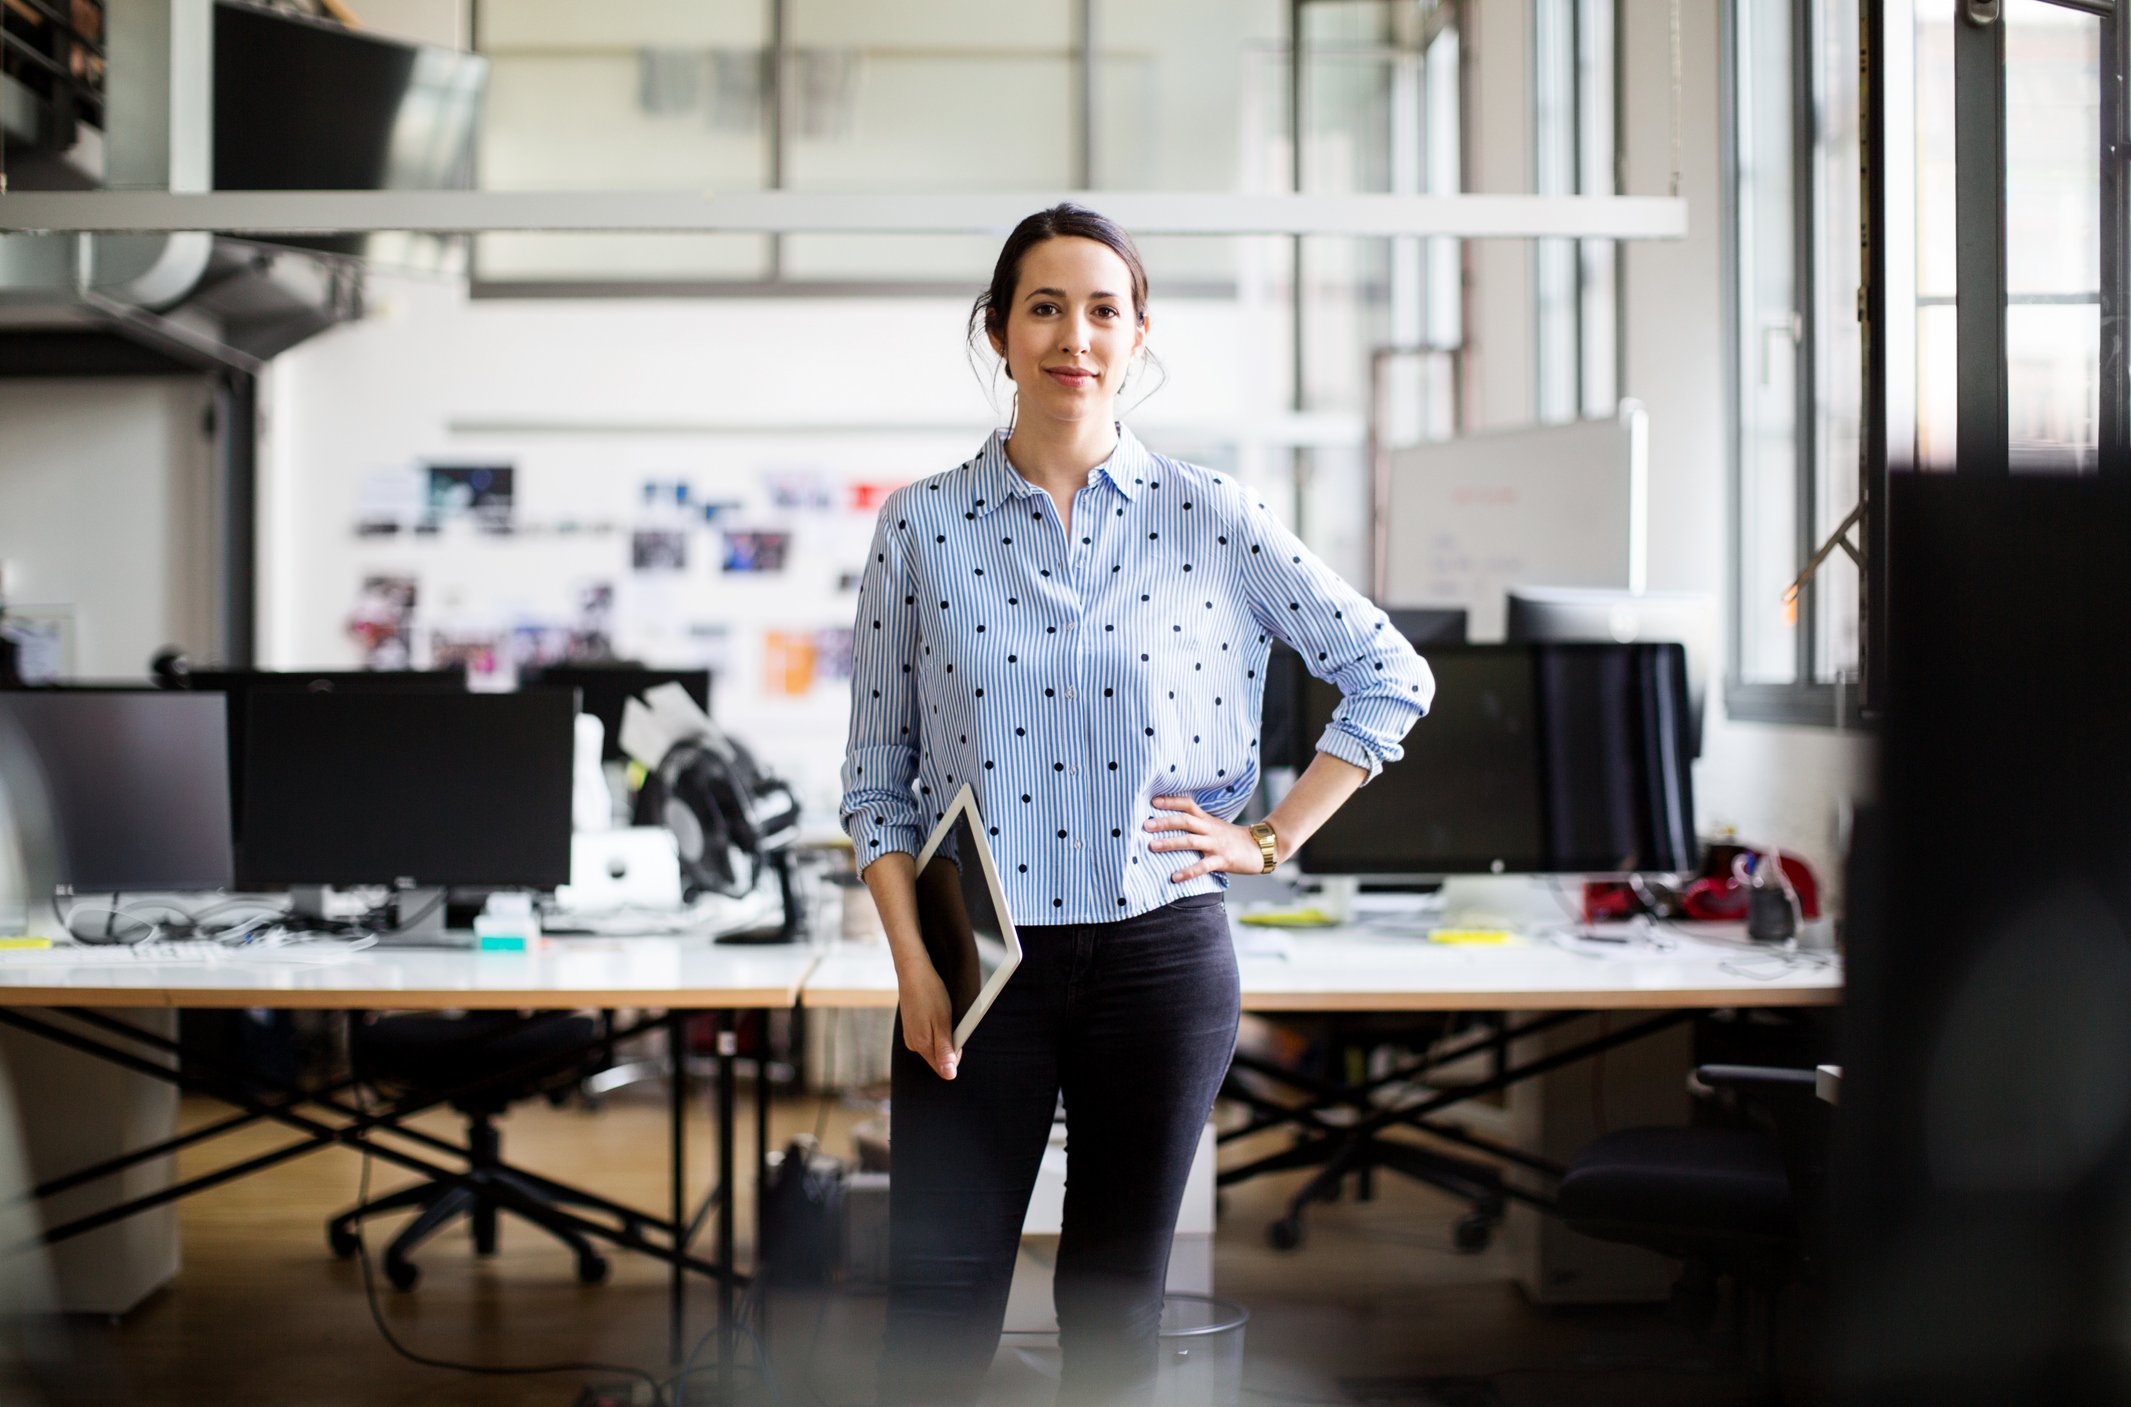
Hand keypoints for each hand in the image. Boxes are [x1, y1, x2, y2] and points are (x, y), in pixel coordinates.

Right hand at [898, 964, 959, 1079]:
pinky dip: (934, 1028)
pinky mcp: (910, 1028)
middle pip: (938, 1056)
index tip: (957, 1032)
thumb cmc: (930, 994)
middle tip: (949, 1020)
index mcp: (921, 1045)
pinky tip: (933, 1012)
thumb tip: (950, 1076)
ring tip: (940, 1014)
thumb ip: (945, 1050)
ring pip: (933, 1045)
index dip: (955, 1053)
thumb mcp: (942, 1022)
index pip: (943, 1067)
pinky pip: (927, 1036)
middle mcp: (913, 1044)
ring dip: (942, 1034)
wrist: (913, 972)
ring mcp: (910, 1036)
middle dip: (949, 1043)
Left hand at [1144, 795, 1265, 882]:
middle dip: (1164, 822)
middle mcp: (1210, 829)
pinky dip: (1188, 871)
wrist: (1262, 848)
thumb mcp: (1215, 826)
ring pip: (1190, 841)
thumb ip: (1198, 824)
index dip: (1171, 801)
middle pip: (1185, 821)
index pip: (1188, 805)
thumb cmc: (1234, 839)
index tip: (1152, 801)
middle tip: (1145, 825)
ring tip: (1151, 846)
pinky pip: (1202, 866)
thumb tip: (1173, 823)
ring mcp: (1216, 844)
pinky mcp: (1223, 860)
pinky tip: (1174, 877)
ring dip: (1170, 843)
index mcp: (1208, 820)